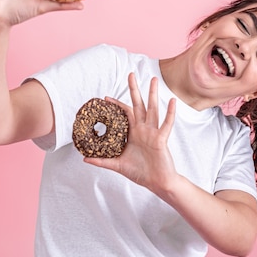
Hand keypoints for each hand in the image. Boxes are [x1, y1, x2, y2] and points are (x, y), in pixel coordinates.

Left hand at [85, 73, 178, 194]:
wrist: (158, 182)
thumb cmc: (141, 173)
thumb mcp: (118, 165)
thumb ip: (102, 161)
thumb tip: (85, 159)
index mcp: (134, 133)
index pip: (125, 114)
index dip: (116, 105)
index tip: (106, 97)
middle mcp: (144, 129)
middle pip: (138, 105)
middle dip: (134, 90)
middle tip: (131, 74)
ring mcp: (153, 133)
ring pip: (152, 109)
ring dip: (152, 94)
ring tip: (153, 79)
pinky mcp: (161, 139)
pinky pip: (166, 123)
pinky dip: (169, 112)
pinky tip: (171, 100)